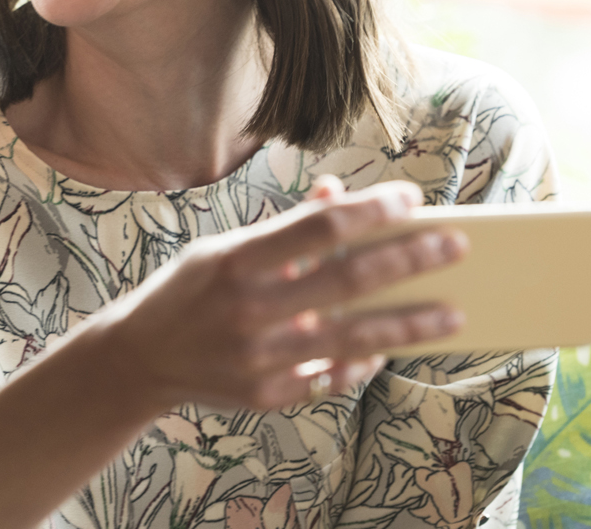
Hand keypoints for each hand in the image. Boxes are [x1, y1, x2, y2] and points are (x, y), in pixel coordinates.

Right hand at [103, 175, 465, 411]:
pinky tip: (389, 350)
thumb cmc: (187, 292)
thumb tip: (339, 195)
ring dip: (410, 324)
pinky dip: (363, 363)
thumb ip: (283, 228)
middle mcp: (249, 308)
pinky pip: (331, 377)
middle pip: (347, 280)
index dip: (370, 211)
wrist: (136, 358)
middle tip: (454, 246)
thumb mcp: (222, 249)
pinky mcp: (265, 395)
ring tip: (453, 312)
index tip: (412, 199)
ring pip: (353, 337)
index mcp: (236, 260)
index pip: (319, 228)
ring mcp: (258, 357)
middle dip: (408, 260)